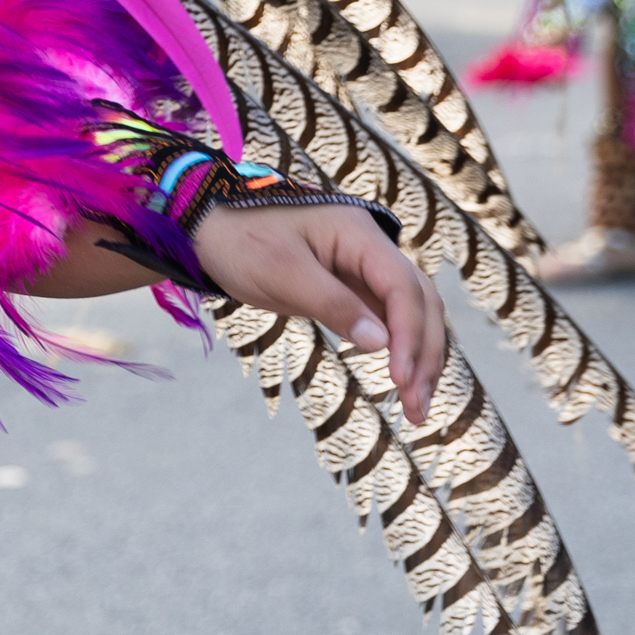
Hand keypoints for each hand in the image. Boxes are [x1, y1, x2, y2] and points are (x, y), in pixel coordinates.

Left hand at [192, 202, 446, 424]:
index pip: (403, 287)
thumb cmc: (240, 240)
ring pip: (410, 313)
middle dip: (424, 354)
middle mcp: (371, 249)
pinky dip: (398, 349)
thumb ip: (331, 304)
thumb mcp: (281, 273)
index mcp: (358, 234)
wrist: (210, 227)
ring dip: (418, 357)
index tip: (401, 378)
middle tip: (416, 407)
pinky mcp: (351, 288)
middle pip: (419, 302)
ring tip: (415, 408)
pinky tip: (399, 380)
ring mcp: (363, 269)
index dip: (409, 334)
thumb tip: (380, 343)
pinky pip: (388, 319)